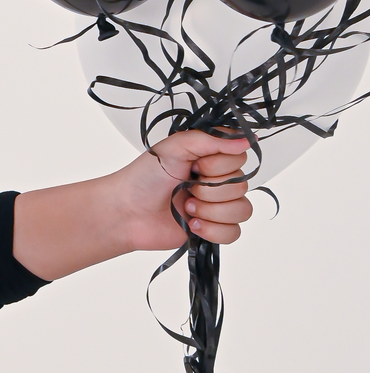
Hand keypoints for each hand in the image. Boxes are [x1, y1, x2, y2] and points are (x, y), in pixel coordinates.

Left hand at [118, 129, 251, 250]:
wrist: (126, 212)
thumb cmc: (143, 178)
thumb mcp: (174, 147)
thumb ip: (211, 140)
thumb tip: (247, 139)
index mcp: (210, 158)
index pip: (240, 158)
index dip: (219, 166)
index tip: (196, 167)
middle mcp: (216, 181)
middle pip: (242, 186)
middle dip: (209, 190)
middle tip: (185, 189)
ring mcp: (215, 207)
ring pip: (242, 210)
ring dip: (211, 211)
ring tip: (186, 208)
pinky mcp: (212, 230)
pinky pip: (234, 233)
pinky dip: (213, 230)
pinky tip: (192, 225)